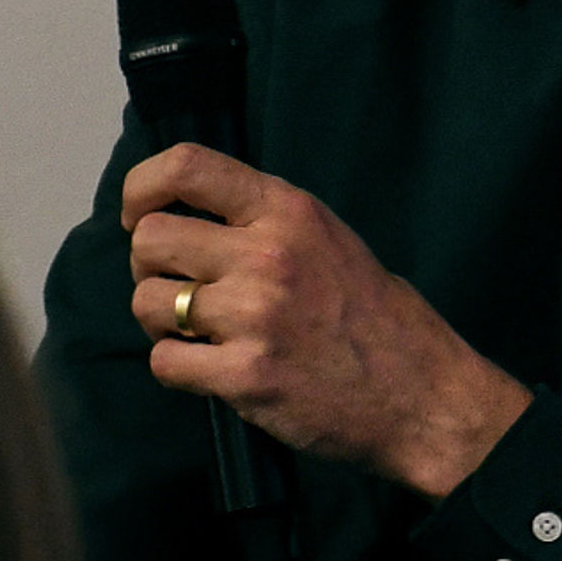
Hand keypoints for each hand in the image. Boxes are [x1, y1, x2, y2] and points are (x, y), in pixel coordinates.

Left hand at [123, 143, 531, 500]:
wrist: (422, 394)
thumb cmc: (373, 316)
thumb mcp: (328, 238)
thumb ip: (261, 220)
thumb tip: (179, 216)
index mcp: (289, 210)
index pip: (186, 166)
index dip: (142, 188)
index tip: (139, 215)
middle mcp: (268, 254)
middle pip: (151, 239)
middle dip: (149, 267)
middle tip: (179, 288)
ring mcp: (255, 316)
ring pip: (149, 302)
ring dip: (163, 321)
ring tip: (201, 332)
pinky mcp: (246, 375)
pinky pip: (165, 361)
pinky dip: (178, 368)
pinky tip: (213, 369)